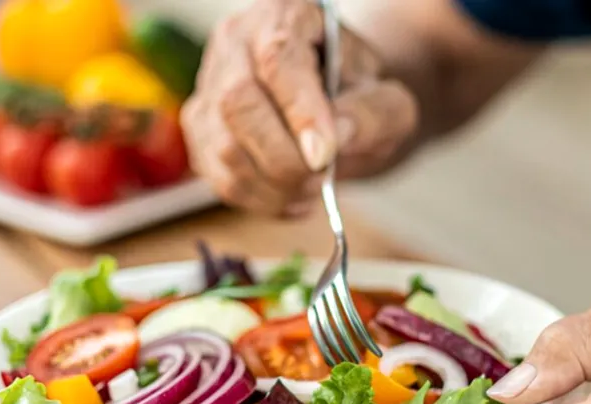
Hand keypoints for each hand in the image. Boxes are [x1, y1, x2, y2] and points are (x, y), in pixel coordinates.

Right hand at [181, 0, 417, 216]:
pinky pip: (218, 174)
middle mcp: (237, 41)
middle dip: (284, 158)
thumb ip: (375, 113)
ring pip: (223, 146)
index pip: (278, 59)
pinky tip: (291, 197)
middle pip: (238, 103)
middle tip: (322, 180)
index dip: (300, 111)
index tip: (325, 155)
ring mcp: (210, 84)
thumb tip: (338, 134)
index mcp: (286, 15)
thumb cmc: (362, 97)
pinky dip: (259, 199)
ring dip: (273, 185)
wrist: (341, 107)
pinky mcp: (202, 128)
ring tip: (312, 189)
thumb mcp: (389, 100)